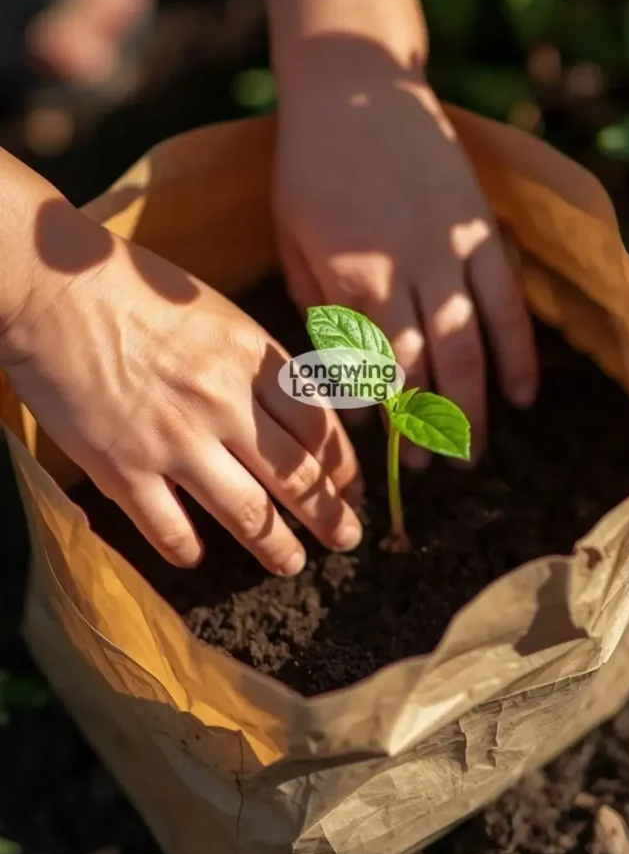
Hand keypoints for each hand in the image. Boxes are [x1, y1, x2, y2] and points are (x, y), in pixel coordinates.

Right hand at [2, 203, 361, 572]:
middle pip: (296, 478)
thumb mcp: (221, 314)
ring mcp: (174, 442)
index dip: (342, 468)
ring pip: (246, 514)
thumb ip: (262, 365)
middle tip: (346, 539)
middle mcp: (223, 405)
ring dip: (277, 548)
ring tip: (292, 563)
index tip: (350, 488)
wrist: (54, 290)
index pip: (319, 429)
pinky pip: (169, 529)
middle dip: (329, 517)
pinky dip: (187, 550)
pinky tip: (196, 556)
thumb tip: (303, 413)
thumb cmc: (139, 291)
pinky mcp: (122, 469)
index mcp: (253, 360)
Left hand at [275, 39, 538, 463]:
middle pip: (432, 365)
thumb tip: (341, 363)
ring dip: (477, 403)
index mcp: (352, 275)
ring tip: (475, 447)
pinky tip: (522, 390)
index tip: (390, 452)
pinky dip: (518, 349)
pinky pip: (506, 298)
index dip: (388, 417)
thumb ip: (317, 303)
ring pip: (474, 341)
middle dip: (433, 425)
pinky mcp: (479, 227)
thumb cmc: (309, 162)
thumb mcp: (292, 236)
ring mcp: (451, 246)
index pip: (378, 368)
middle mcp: (408, 268)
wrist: (354, 84)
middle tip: (435, 466)